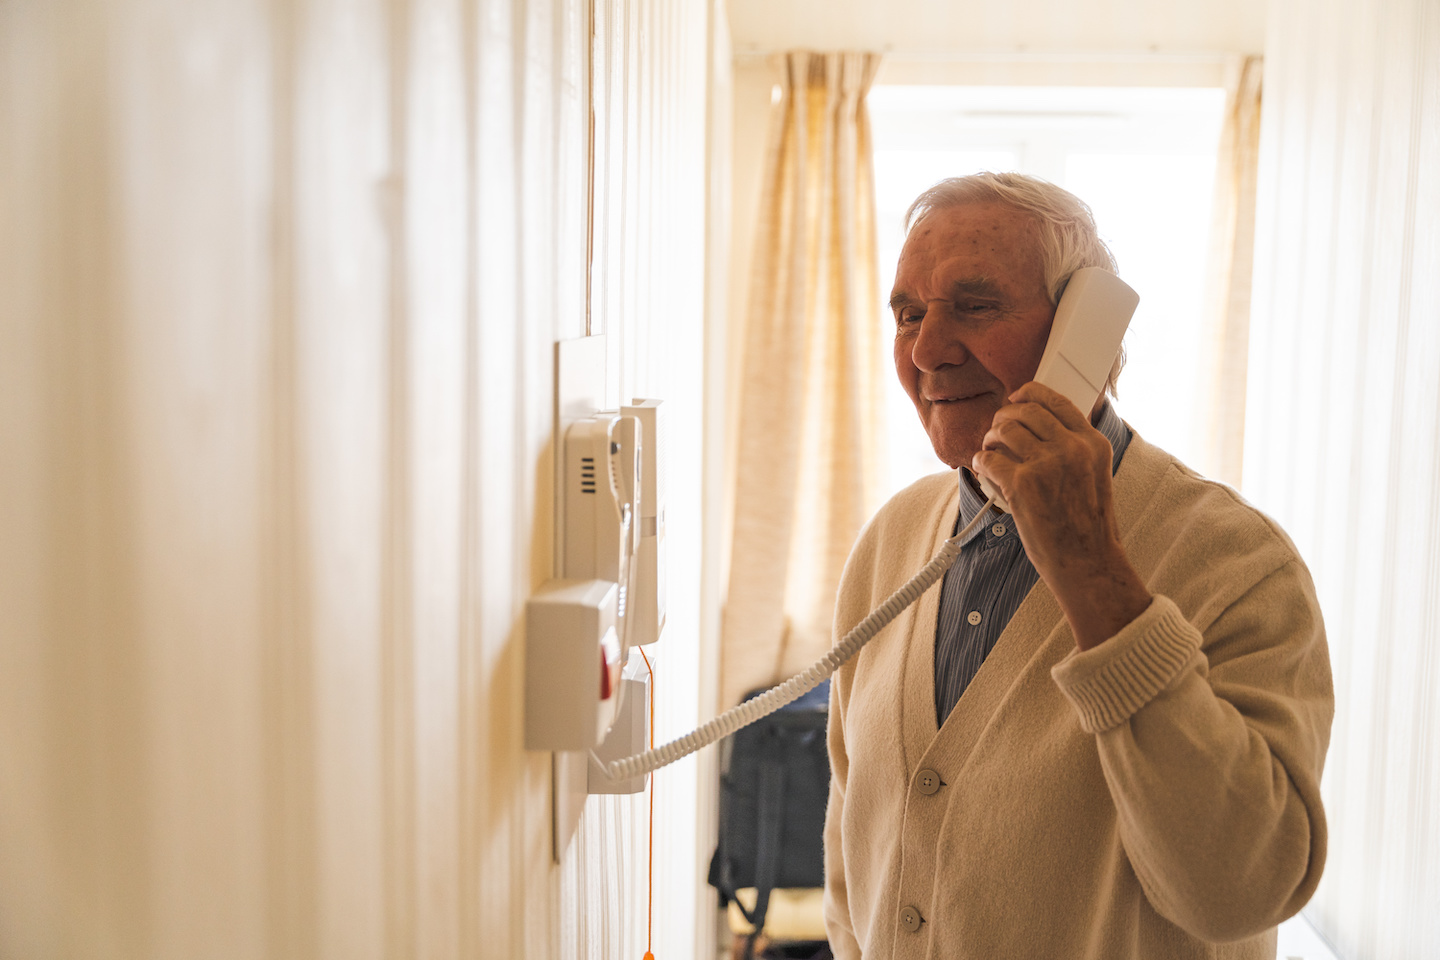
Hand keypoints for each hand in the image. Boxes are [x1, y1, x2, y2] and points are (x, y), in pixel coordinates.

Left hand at [970, 382, 1151, 649]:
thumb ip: (1072, 447)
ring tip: (990, 454)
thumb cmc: (1086, 524)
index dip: (1028, 394)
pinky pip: (988, 458)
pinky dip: (981, 463)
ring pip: (1003, 430)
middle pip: (1024, 410)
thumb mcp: (1093, 474)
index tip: (1014, 399)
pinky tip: (986, 473)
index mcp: (1092, 443)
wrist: (1087, 562)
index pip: (1055, 400)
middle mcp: (1072, 448)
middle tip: (996, 434)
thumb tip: (1033, 424)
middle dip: (1003, 418)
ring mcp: (1047, 464)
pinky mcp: (1022, 483)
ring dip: (989, 440)